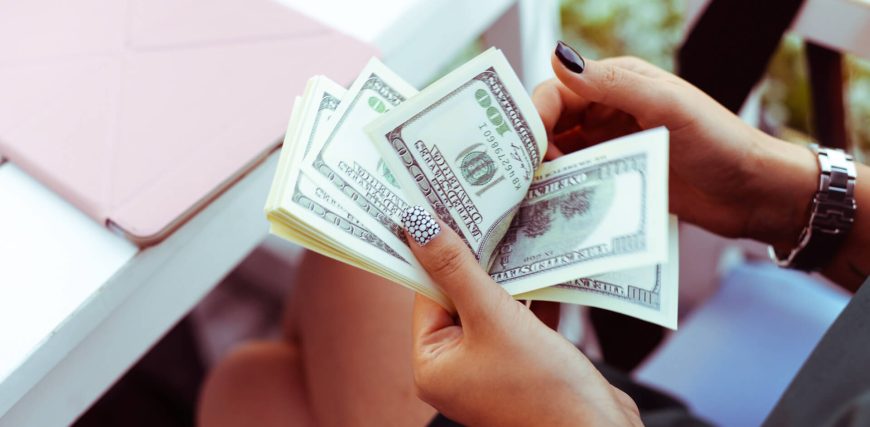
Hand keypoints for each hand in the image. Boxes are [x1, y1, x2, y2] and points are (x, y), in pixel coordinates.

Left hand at [404, 207, 640, 426]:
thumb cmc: (542, 387)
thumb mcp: (494, 318)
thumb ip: (457, 270)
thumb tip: (417, 224)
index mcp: (432, 364)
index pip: (426, 293)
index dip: (438, 251)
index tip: (446, 207)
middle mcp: (454, 368)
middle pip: (457, 297)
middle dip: (476, 259)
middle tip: (485, 211)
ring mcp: (489, 368)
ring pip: (490, 305)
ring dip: (505, 275)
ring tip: (515, 228)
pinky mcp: (522, 365)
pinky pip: (517, 320)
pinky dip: (528, 296)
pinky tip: (541, 265)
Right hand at [534, 42, 818, 252]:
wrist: (751, 192)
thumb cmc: (719, 141)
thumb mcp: (666, 106)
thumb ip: (612, 84)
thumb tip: (559, 57)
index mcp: (617, 84)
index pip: (558, 90)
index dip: (535, 113)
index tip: (526, 144)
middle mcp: (607, 113)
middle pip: (552, 123)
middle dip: (532, 145)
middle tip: (523, 174)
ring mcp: (610, 148)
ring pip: (559, 154)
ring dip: (544, 170)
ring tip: (534, 194)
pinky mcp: (616, 179)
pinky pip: (576, 181)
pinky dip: (560, 190)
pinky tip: (552, 205)